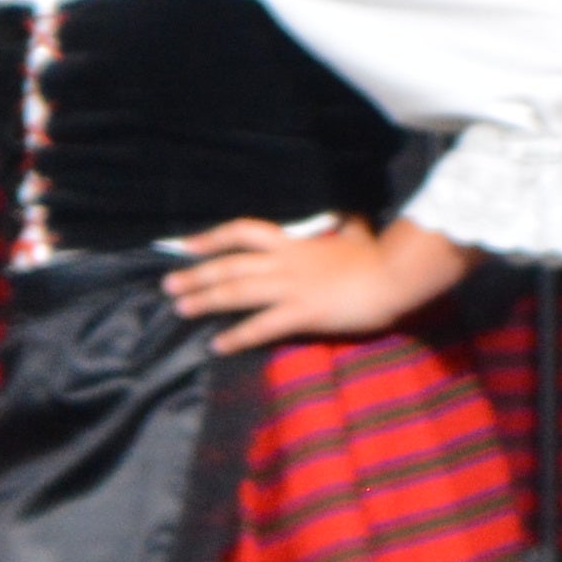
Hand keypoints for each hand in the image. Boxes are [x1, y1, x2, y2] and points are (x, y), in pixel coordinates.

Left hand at [164, 214, 453, 353]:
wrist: (393, 275)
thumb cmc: (377, 256)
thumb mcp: (355, 231)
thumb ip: (344, 225)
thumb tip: (348, 215)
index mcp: (294, 242)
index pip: (242, 232)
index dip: (211, 238)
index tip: (185, 245)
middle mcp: (284, 262)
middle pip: (229, 266)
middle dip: (195, 275)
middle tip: (168, 285)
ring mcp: (290, 287)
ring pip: (237, 292)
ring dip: (205, 301)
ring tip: (180, 309)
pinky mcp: (301, 312)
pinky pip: (260, 326)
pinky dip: (236, 336)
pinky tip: (217, 345)